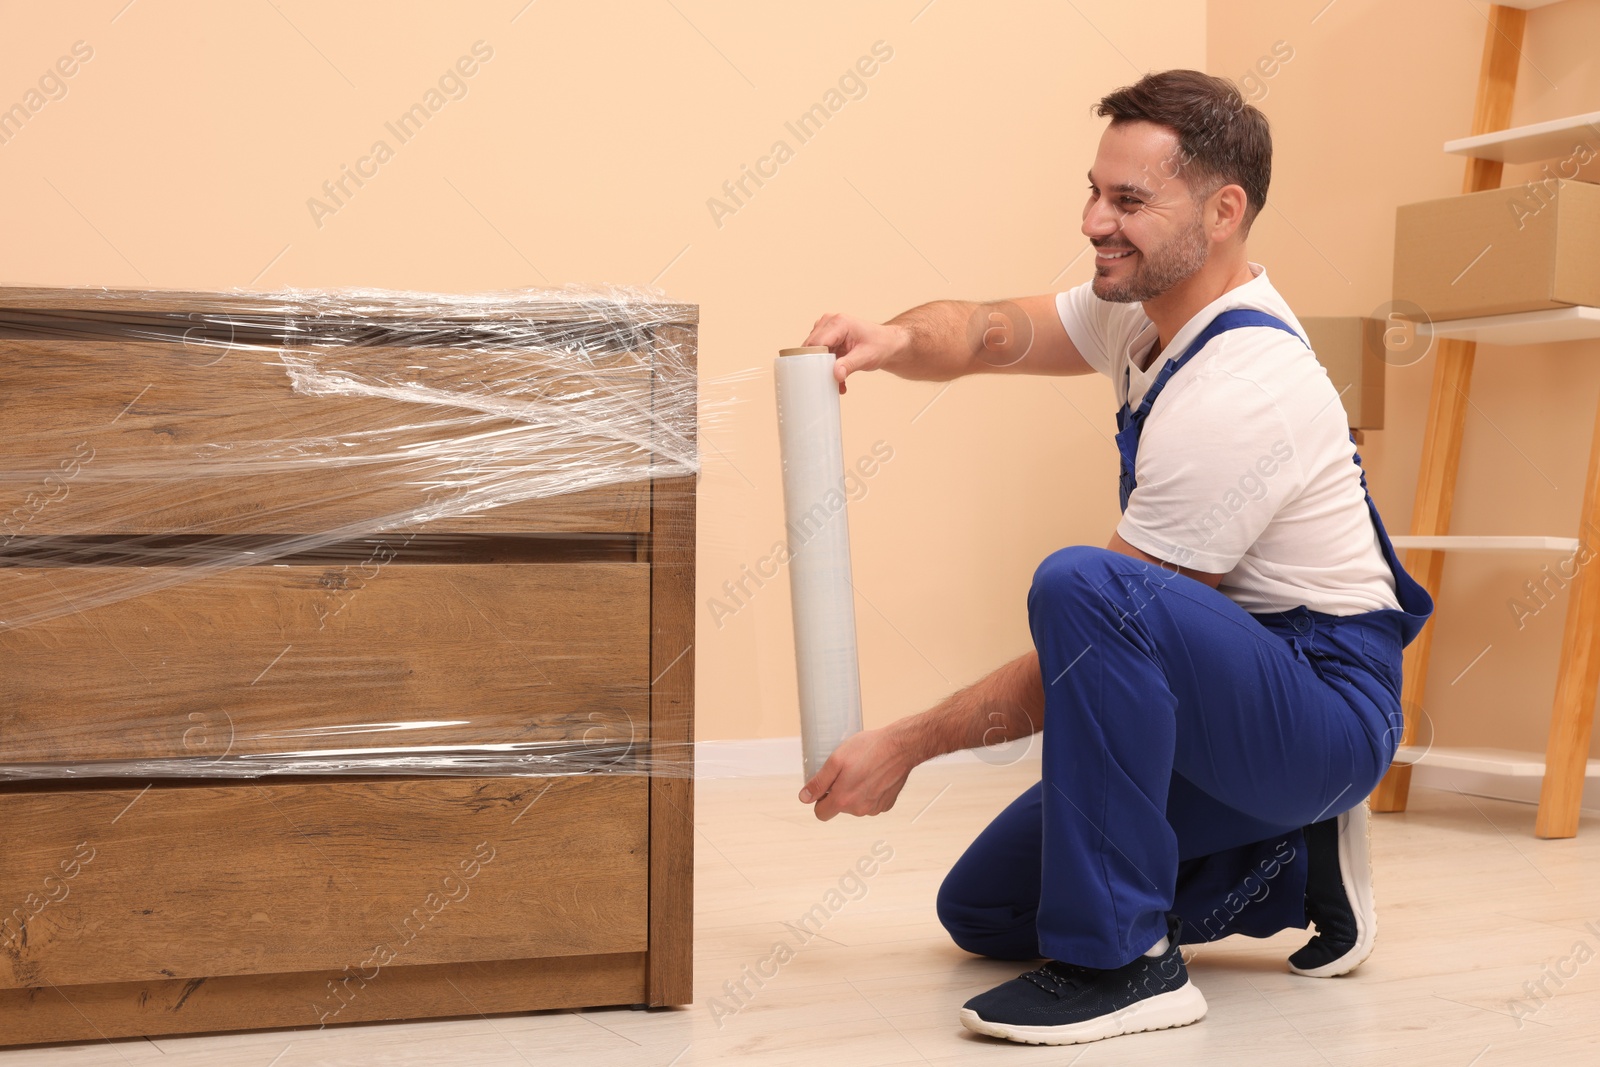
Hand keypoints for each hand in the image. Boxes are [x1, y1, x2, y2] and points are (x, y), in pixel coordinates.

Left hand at [797, 726, 915, 820]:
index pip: (821, 814)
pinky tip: (875, 775)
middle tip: (847, 771)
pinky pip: (871, 803)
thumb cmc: (868, 749)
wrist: (900, 747)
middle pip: (839, 808)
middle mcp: (859, 810)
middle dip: (839, 793)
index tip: (827, 786)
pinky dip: (870, 792)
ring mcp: (874, 808)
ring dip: (855, 792)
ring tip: (863, 770)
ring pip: (855, 806)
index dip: (820, 799)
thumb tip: (804, 798)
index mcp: (843, 800)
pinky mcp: (886, 804)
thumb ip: (819, 782)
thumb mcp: (836, 760)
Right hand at [802, 313, 910, 394]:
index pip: (816, 342)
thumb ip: (849, 365)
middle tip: (828, 382)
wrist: (888, 343)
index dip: (813, 360)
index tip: (816, 377)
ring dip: (823, 368)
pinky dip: (827, 366)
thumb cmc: (880, 345)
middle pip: (811, 347)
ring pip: (814, 351)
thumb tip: (836, 375)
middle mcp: (829, 322)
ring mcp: (827, 328)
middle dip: (817, 366)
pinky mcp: (828, 337)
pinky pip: (820, 353)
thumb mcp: (866, 357)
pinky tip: (838, 378)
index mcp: (839, 323)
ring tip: (838, 381)